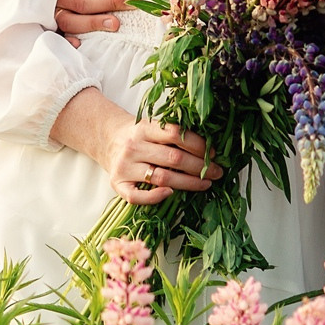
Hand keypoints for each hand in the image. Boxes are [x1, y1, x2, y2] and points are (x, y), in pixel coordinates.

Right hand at [95, 116, 223, 207]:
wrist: (107, 140)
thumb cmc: (138, 136)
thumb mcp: (153, 127)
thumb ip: (174, 135)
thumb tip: (209, 150)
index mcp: (144, 128)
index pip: (176, 134)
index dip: (198, 145)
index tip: (214, 153)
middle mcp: (133, 146)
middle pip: (173, 158)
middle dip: (200, 167)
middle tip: (217, 172)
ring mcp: (124, 166)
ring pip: (162, 177)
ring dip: (189, 183)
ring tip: (205, 184)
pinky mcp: (118, 184)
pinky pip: (138, 197)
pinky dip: (156, 197)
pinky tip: (171, 193)